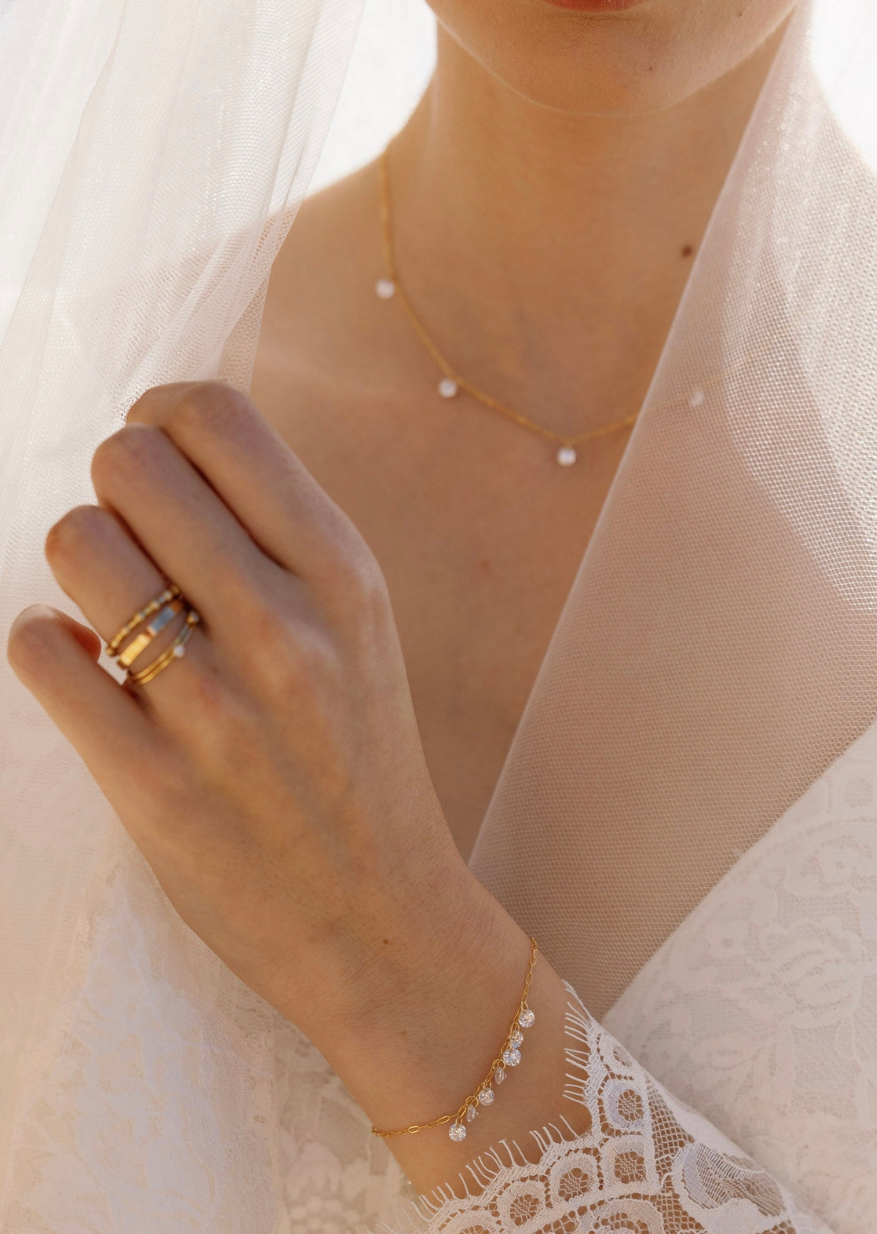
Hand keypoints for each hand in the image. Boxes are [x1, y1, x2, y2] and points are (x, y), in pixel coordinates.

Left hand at [6, 382, 576, 1189]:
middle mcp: (286, 625)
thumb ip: (281, 538)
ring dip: (78, 566)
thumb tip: (162, 454)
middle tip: (135, 539)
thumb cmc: (362, 758)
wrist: (380, 917)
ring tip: (112, 611)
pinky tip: (86, 671)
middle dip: (114, 487)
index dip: (160, 416)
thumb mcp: (362, 628)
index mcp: (345, 573)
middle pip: (129, 463)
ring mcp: (216, 706)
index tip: (158, 455)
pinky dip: (47, 648)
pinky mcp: (151, 781)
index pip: (217, 416)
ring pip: (76, 545)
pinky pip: (39, 651)